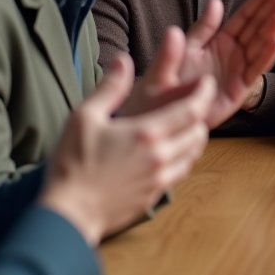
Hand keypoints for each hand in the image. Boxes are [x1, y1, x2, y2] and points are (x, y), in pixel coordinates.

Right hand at [40, 51, 213, 244]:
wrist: (67, 214)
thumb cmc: (72, 164)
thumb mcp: (83, 117)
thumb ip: (109, 87)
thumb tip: (123, 60)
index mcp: (147, 133)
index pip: (192, 110)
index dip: (204, 93)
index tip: (207, 83)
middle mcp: (160, 156)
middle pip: (199, 132)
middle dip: (201, 115)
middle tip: (195, 103)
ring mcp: (159, 178)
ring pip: (193, 154)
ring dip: (194, 138)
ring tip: (185, 126)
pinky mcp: (154, 196)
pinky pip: (180, 172)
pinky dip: (182, 158)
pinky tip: (169, 153)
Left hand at [122, 0, 274, 126]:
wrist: (160, 114)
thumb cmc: (168, 81)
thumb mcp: (184, 49)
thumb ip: (201, 28)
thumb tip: (215, 2)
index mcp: (219, 39)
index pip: (246, 15)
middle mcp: (233, 52)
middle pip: (258, 26)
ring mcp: (238, 69)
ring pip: (260, 45)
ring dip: (273, 29)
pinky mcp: (239, 89)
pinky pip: (255, 69)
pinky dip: (268, 55)